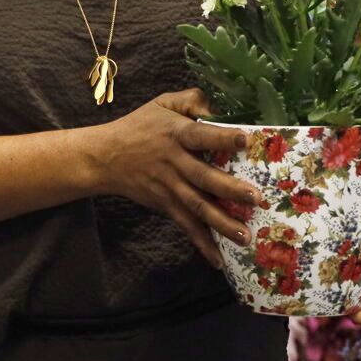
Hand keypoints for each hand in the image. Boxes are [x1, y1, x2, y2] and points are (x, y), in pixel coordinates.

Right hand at [87, 89, 259, 268]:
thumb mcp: (161, 103)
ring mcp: (169, 187)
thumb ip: (191, 100)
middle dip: (229, 189)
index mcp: (176, 134)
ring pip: (197, 206)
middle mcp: (174, 162)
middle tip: (255, 198)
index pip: (201, 135)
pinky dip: (202, 243)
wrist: (105, 157)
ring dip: (222, 223)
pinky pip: (186, 225)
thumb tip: (217, 106)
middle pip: (203, 177)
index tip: (245, 140)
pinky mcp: (165, 205)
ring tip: (245, 236)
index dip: (221, 137)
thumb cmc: (139, 127)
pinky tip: (219, 260)